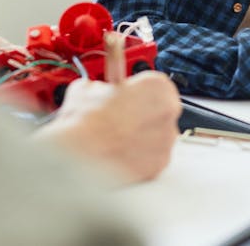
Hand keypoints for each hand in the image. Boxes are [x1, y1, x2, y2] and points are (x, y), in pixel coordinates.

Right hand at [34, 71, 181, 183]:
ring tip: (116, 141)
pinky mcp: (160, 164)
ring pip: (158, 137)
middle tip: (122, 120)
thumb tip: (96, 91)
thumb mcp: (86, 89)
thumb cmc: (86, 121)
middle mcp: (169, 111)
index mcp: (156, 86)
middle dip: (143, 115)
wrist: (81, 154)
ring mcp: (166, 139)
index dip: (139, 93)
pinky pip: (152, 159)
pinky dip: (139, 160)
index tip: (129, 98)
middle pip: (160, 111)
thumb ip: (100, 88)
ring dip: (142, 138)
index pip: (155, 85)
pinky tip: (120, 157)